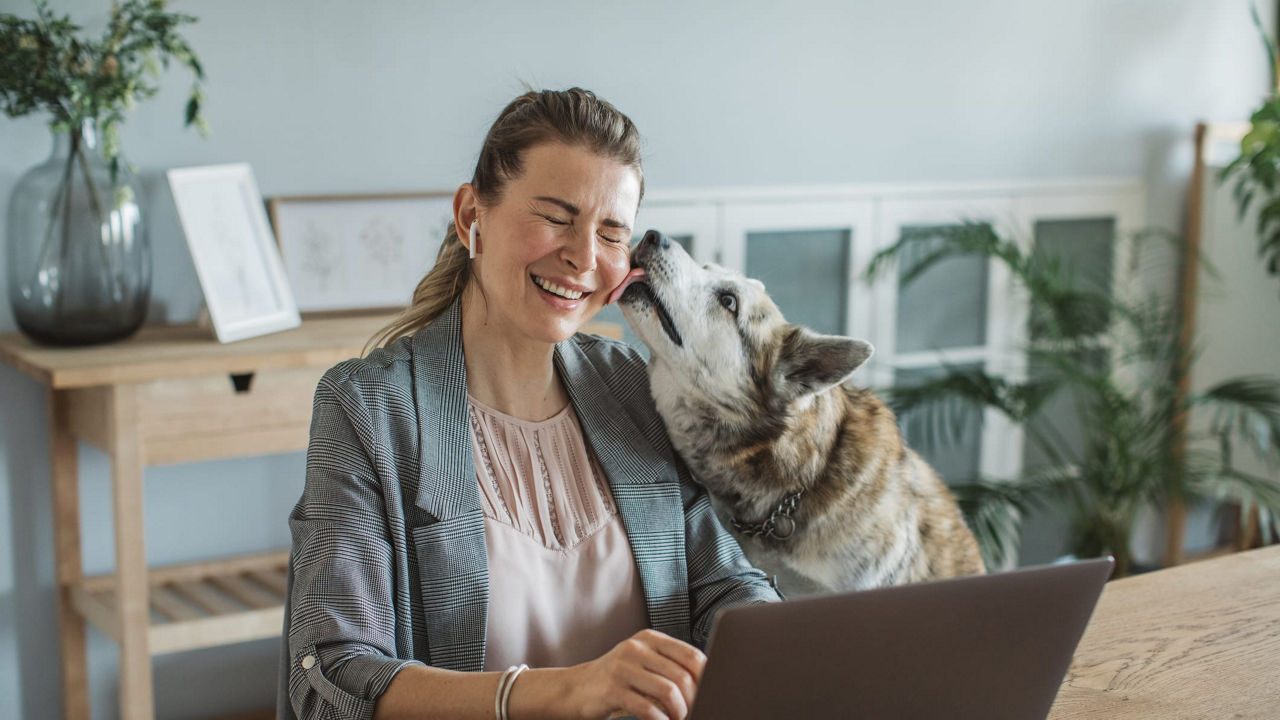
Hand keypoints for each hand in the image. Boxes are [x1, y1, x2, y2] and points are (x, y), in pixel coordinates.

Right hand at [565, 628, 705, 719]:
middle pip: (681, 675)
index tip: (711, 692)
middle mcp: (636, 648)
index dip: (707, 677)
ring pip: (668, 691)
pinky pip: (647, 708)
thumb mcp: (642, 661)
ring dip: (680, 712)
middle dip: (694, 699)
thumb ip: (668, 665)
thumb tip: (706, 683)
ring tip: (679, 719)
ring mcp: (622, 667)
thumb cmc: (618, 677)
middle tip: (696, 711)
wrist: (576, 688)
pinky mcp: (612, 690)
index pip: (690, 654)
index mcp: (649, 638)